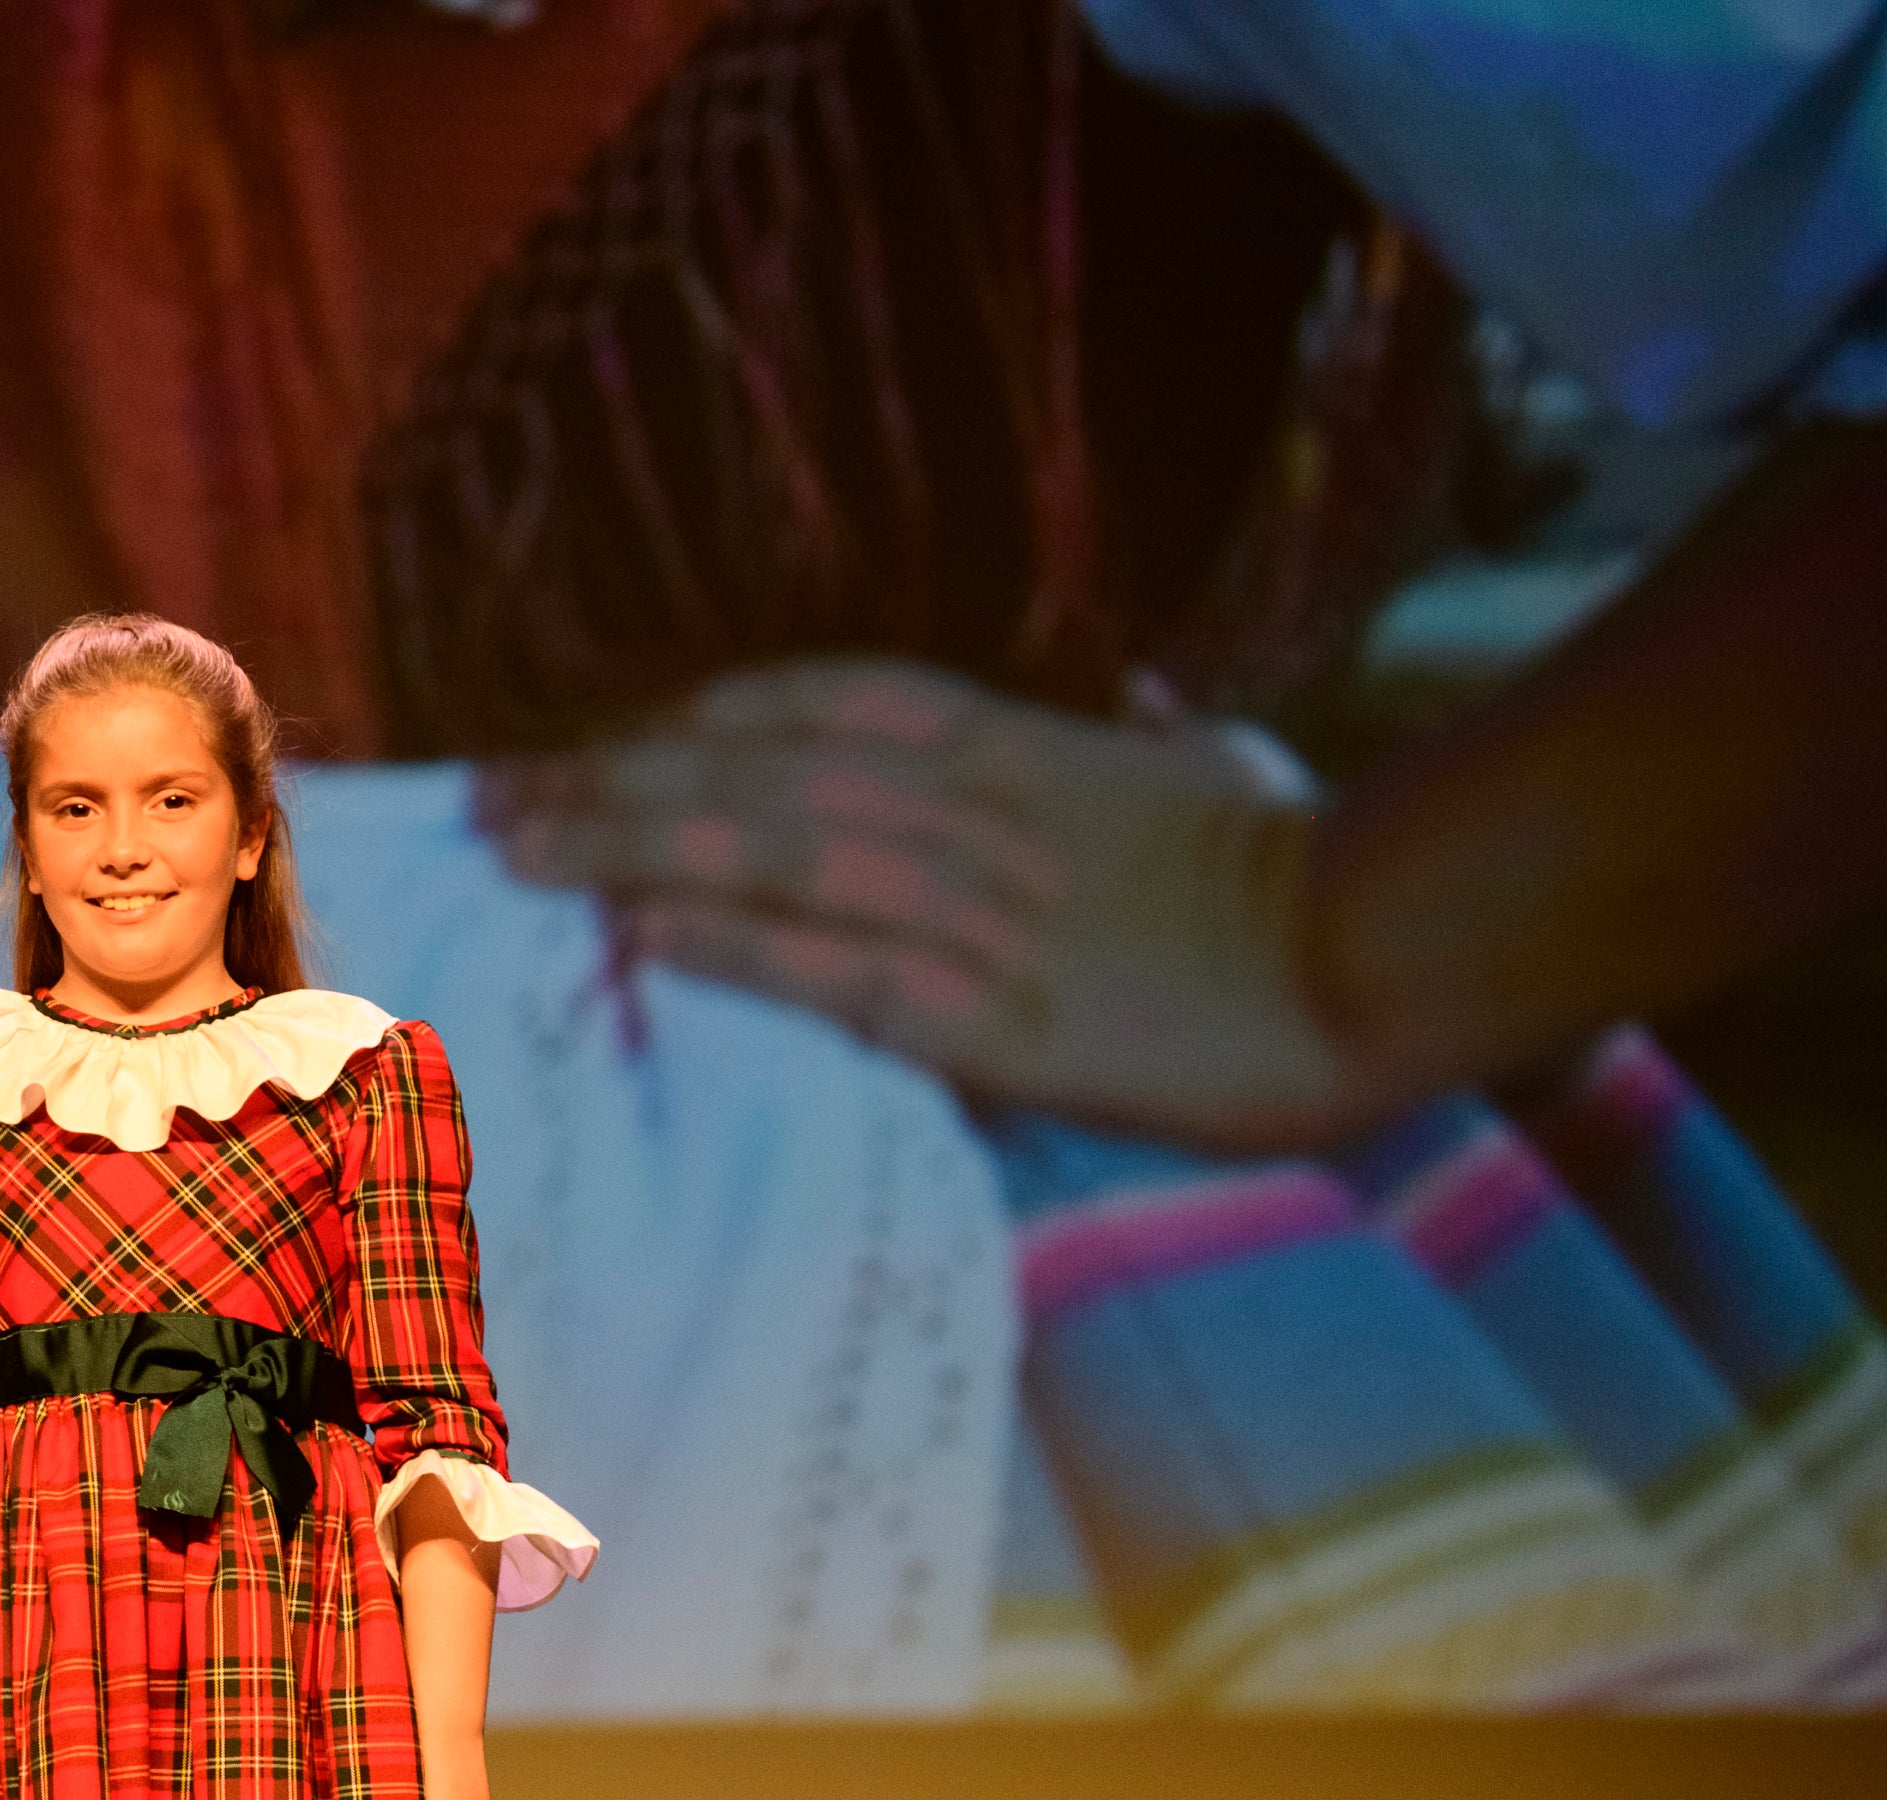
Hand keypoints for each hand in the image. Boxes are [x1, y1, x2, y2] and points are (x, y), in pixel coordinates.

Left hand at [489, 657, 1387, 1150]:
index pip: (816, 702)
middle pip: (760, 768)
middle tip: (497, 797)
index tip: (592, 733)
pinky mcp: (1004, 1013)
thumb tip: (1154, 700)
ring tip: (527, 854)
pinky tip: (644, 935)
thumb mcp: (1219, 765)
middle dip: (617, 776)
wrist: (1389, 940)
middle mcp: (976, 809)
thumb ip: (1159, 735)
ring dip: (636, 845)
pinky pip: (838, 969)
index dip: (690, 714)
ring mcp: (985, 908)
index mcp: (1017, 745)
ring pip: (775, 853)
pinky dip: (735, 943)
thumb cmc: (1308, 857)